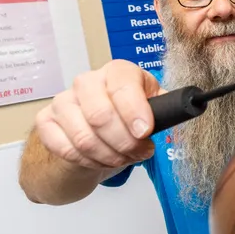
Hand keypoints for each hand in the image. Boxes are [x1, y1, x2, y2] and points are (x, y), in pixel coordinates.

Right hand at [33, 60, 162, 170]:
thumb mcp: (151, 108)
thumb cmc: (127, 118)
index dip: (135, 111)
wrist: (95, 133)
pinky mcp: (46, 121)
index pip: (122, 85)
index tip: (145, 133)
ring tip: (123, 158)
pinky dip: (87, 161)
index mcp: (117, 72)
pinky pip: (65, 148)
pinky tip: (100, 160)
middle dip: (125, 143)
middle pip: (100, 115)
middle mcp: (87, 81)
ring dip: (109, 156)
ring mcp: (63, 100)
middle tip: (139, 152)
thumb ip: (166, 108)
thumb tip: (188, 106)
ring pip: (84, 137)